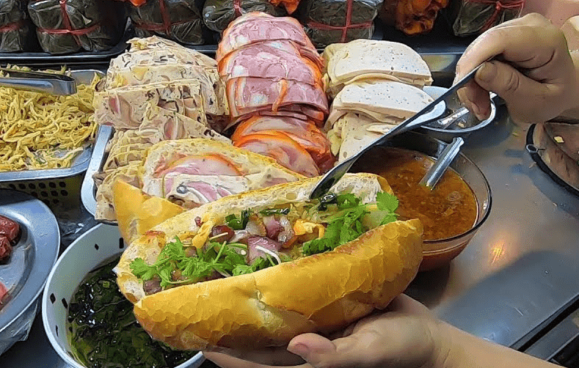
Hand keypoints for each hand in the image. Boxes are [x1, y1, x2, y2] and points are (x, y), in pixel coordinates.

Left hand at [204, 295, 446, 367]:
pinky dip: (279, 291)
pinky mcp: (326, 309)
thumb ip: (335, 356)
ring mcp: (314, 328)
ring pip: (273, 321)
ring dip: (250, 308)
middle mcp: (305, 346)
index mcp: (308, 362)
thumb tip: (297, 347)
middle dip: (231, 328)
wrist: (430, 336)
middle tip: (202, 304)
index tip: (199, 340)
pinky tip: (267, 271)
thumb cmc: (400, 349)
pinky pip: (297, 301)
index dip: (228, 356)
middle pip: (259, 341)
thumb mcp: (370, 352)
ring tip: (223, 284)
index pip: (258, 364)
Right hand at [455, 13, 578, 123]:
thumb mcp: (537, 102)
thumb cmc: (555, 96)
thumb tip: (479, 71)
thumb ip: (511, 86)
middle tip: (476, 106)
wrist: (564, 87)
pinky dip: (474, 76)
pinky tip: (482, 92)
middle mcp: (527, 26)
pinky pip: (477, 54)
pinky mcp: (502, 35)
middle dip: (470, 78)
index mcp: (545, 40)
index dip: (474, 60)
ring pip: (475, 51)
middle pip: (482, 46)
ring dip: (470, 81)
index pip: (498, 40)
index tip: (463, 87)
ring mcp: (513, 28)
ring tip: (481, 104)